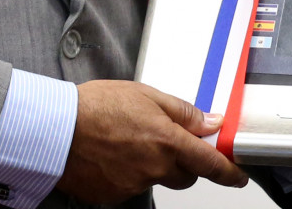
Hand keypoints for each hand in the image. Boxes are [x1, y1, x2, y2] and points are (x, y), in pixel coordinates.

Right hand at [55, 80, 246, 201]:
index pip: (210, 163)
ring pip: (156, 180)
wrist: (53, 129)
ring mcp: (133, 185)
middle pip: (185, 176)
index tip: (238, 174)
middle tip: (163, 141)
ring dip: (153, 166)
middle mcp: (154, 168)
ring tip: (128, 142)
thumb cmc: (95, 107)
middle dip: (183, 162)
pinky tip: (113, 156)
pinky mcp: (113, 196)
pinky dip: (128, 175)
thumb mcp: (146, 95)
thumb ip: (183, 112)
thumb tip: (210, 121)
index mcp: (167, 141)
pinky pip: (131, 188)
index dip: (228, 172)